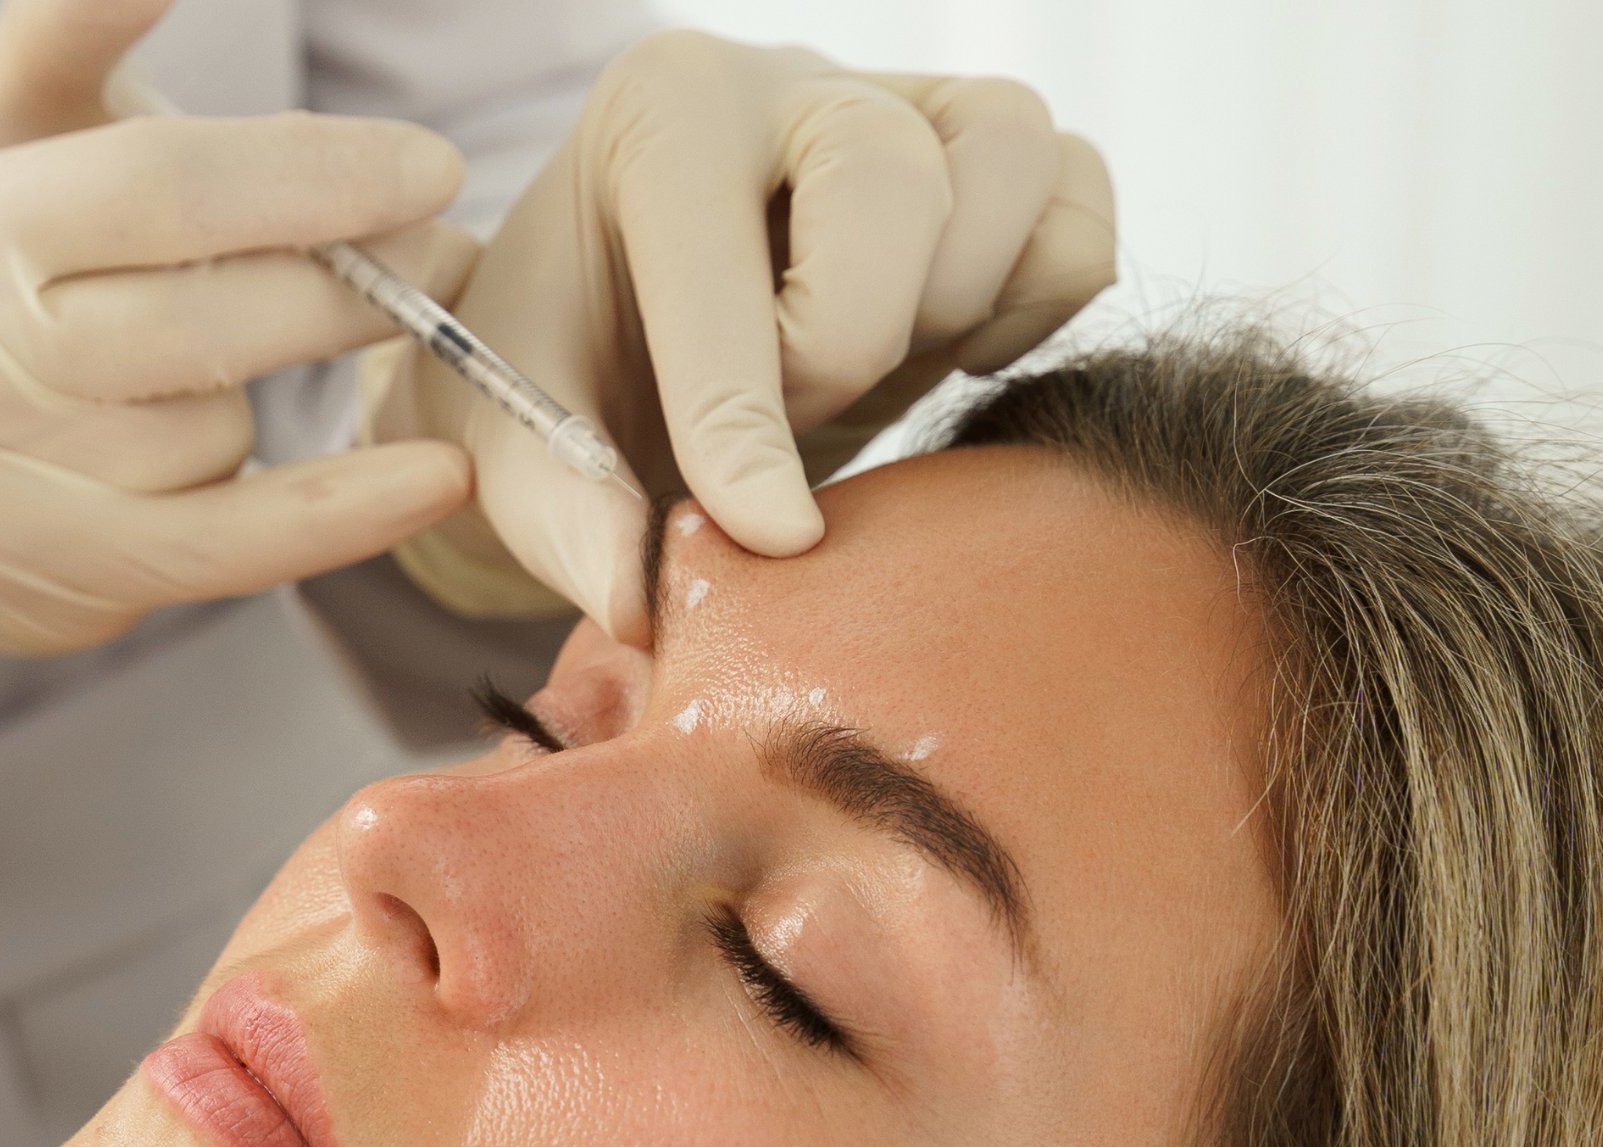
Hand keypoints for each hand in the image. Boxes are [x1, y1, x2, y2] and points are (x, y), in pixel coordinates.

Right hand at [0, 0, 478, 796]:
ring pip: (217, 429)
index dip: (308, 176)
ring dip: (275, 397)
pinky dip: (348, 510)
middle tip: (448, 257)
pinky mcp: (72, 576)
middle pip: (206, 317)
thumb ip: (71, 34)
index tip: (429, 169)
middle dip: (350, 284)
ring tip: (263, 367)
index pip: (159, 188)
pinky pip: (239, 543)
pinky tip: (435, 478)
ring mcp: (10, 480)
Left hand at [386, 31, 1115, 642]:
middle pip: (893, 181)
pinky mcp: (993, 175)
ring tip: (874, 373)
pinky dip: (1039, 299)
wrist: (633, 358)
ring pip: (1013, 158)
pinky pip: (1079, 211)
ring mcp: (910, 109)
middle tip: (793, 417)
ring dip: (959, 304)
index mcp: (658, 119)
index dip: (743, 423)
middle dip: (846, 347)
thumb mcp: (523, 458)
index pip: (721, 256)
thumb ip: (568, 523)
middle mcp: (793, 87)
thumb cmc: (572, 393)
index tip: (768, 541)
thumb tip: (641, 603)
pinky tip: (948, 357)